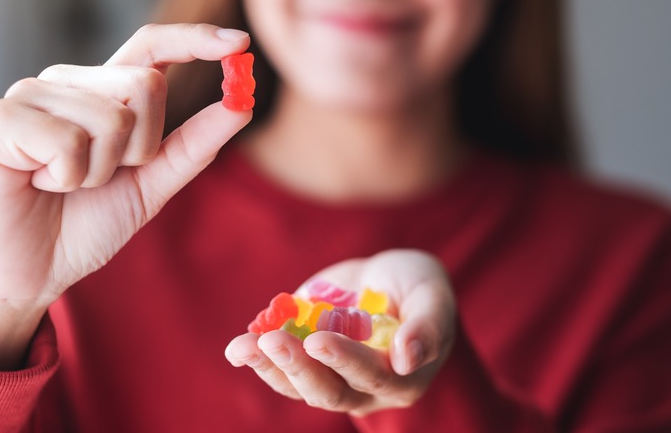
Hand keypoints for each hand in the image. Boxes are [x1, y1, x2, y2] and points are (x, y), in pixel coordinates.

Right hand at [0, 23, 251, 368]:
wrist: (30, 272)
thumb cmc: (84, 225)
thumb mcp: (151, 184)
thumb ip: (193, 145)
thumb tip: (241, 105)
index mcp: (102, 92)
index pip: (152, 47)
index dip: (195, 40)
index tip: (239, 43)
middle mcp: (68, 83)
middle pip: (145, 85)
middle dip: (140, 150)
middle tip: (101, 178)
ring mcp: (31, 95)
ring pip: (111, 119)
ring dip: (100, 172)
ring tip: (64, 185)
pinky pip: (69, 141)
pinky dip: (66, 178)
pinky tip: (38, 184)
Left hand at [225, 249, 456, 415]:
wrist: (386, 277)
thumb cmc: (418, 286)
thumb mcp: (433, 295)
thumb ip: (427, 326)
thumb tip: (407, 359)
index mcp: (401, 379)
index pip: (371, 376)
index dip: (345, 360)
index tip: (318, 340)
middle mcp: (363, 388)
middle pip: (328, 392)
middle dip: (299, 367)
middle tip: (274, 342)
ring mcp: (329, 377)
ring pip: (297, 386)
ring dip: (268, 367)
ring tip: (242, 348)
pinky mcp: (303, 360)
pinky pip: (279, 369)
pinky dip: (257, 358)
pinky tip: (238, 347)